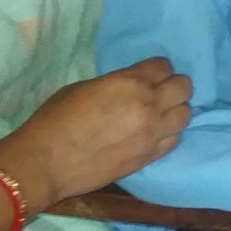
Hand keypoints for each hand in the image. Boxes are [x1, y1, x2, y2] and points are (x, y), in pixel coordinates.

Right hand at [0, 57, 192, 211]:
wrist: (45, 163)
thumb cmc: (55, 119)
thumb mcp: (85, 87)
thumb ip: (116, 84)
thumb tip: (130, 87)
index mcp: (130, 82)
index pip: (164, 66)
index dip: (156, 69)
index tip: (149, 75)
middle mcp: (149, 105)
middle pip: (184, 87)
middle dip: (172, 86)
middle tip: (158, 92)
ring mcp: (152, 133)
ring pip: (185, 114)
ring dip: (174, 110)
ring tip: (159, 114)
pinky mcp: (150, 157)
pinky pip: (175, 139)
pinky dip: (168, 133)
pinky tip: (154, 134)